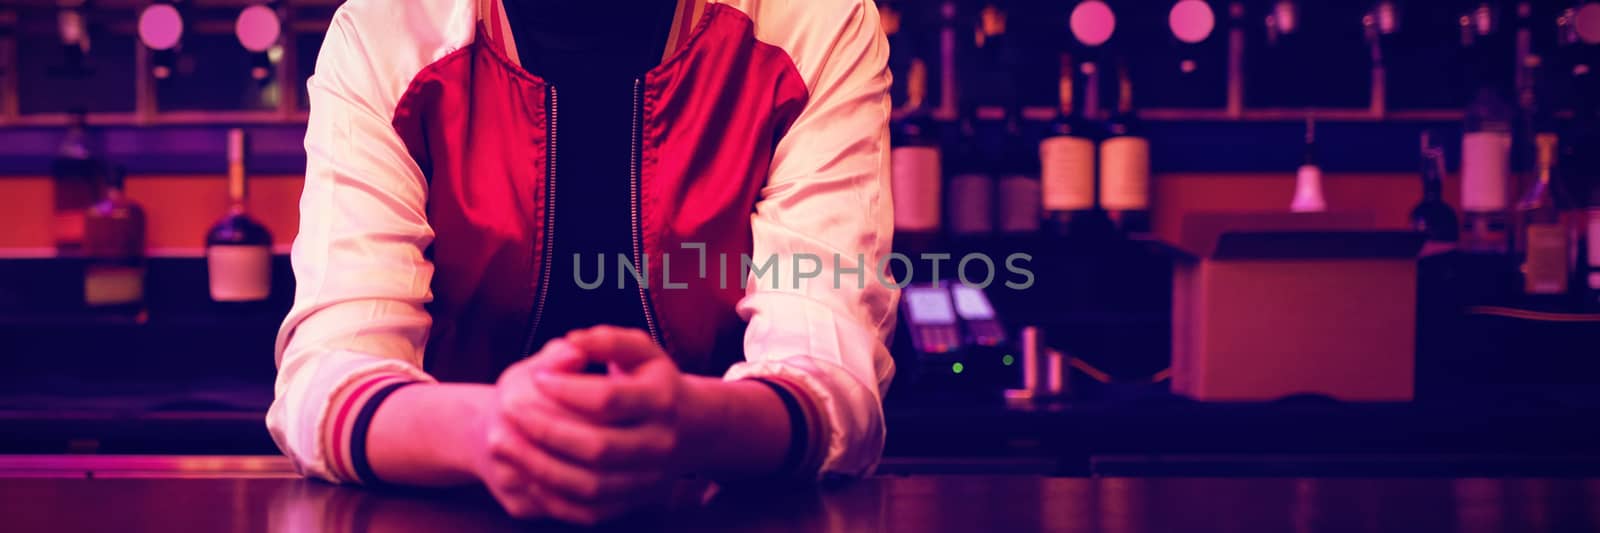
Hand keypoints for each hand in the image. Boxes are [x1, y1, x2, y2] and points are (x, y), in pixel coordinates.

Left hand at [477, 339, 669, 523]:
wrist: (691, 428)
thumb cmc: (651, 381)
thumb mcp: (639, 350)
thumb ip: (606, 340)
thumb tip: (572, 342)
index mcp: (662, 399)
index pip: (607, 399)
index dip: (566, 389)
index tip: (537, 377)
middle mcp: (660, 443)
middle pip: (598, 447)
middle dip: (545, 430)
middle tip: (510, 410)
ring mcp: (649, 479)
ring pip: (589, 485)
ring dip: (540, 466)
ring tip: (505, 443)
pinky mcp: (634, 502)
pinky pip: (588, 510)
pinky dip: (552, 496)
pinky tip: (526, 472)